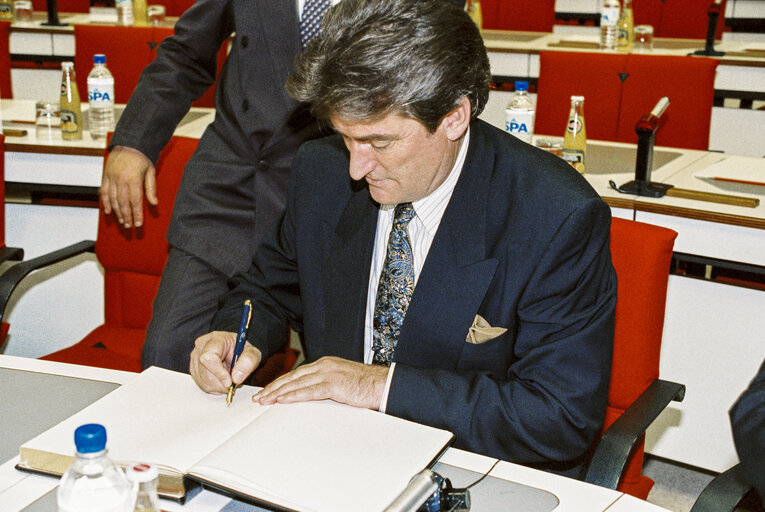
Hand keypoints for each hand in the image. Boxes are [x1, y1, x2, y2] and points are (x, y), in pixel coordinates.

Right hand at [100, 146, 156, 227]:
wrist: (128, 144)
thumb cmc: (142, 158)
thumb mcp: (150, 172)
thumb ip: (151, 188)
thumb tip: (154, 203)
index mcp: (133, 179)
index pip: (135, 201)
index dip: (137, 214)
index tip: (138, 224)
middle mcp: (121, 179)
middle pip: (123, 203)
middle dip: (126, 216)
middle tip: (129, 226)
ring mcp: (111, 177)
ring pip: (112, 199)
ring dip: (117, 212)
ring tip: (122, 221)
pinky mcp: (105, 176)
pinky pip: (103, 192)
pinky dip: (105, 203)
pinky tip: (108, 212)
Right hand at [189, 331, 261, 393]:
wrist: (234, 351)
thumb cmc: (242, 349)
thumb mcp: (252, 352)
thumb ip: (248, 362)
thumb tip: (236, 378)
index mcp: (215, 339)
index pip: (208, 357)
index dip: (218, 372)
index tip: (229, 382)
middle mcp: (201, 347)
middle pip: (205, 372)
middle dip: (221, 382)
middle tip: (233, 383)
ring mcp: (195, 359)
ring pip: (203, 381)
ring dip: (219, 386)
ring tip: (229, 379)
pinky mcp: (194, 370)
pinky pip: (202, 384)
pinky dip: (215, 387)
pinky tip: (222, 381)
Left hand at [252, 356, 388, 409]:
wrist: (384, 384)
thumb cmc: (365, 387)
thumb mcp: (342, 383)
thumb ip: (325, 386)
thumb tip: (310, 397)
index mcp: (326, 364)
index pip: (297, 374)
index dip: (281, 383)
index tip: (268, 391)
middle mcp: (324, 366)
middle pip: (293, 377)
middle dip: (274, 387)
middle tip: (259, 397)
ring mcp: (329, 373)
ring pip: (297, 383)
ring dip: (278, 392)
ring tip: (265, 400)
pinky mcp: (334, 384)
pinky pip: (309, 391)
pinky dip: (293, 395)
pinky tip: (282, 400)